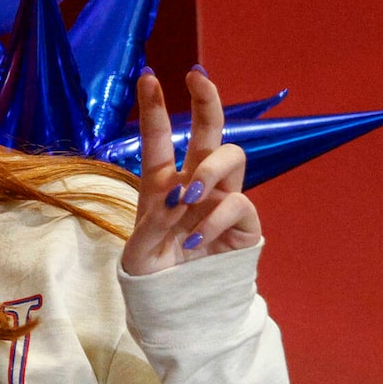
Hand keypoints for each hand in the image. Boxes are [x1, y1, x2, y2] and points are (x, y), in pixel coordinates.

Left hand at [122, 67, 261, 275]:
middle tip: (196, 75)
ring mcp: (222, 199)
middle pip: (209, 131)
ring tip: (189, 198)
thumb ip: (153, 224)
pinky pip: (238, 202)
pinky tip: (195, 241)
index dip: (155, 109)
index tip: (147, 75)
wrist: (182, 308)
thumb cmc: (155, 277)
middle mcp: (195, 185)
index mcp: (162, 186)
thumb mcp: (138, 254)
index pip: (159, 141)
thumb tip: (179, 198)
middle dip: (206, 99)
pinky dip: (215, 219)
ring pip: (230, 155)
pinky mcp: (244, 221)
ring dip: (209, 170)